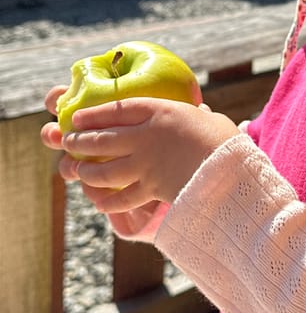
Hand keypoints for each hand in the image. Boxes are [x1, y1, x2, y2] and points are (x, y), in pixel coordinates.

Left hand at [41, 89, 239, 213]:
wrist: (230, 171)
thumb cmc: (225, 141)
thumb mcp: (209, 119)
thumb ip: (197, 117)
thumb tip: (200, 114)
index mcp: (160, 112)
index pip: (117, 109)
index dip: (94, 113)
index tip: (78, 116)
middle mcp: (146, 138)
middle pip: (102, 139)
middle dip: (80, 141)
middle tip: (68, 142)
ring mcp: (145, 166)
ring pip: (103, 170)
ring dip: (86, 172)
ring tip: (77, 171)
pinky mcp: (150, 190)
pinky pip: (120, 199)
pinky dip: (106, 202)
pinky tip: (99, 202)